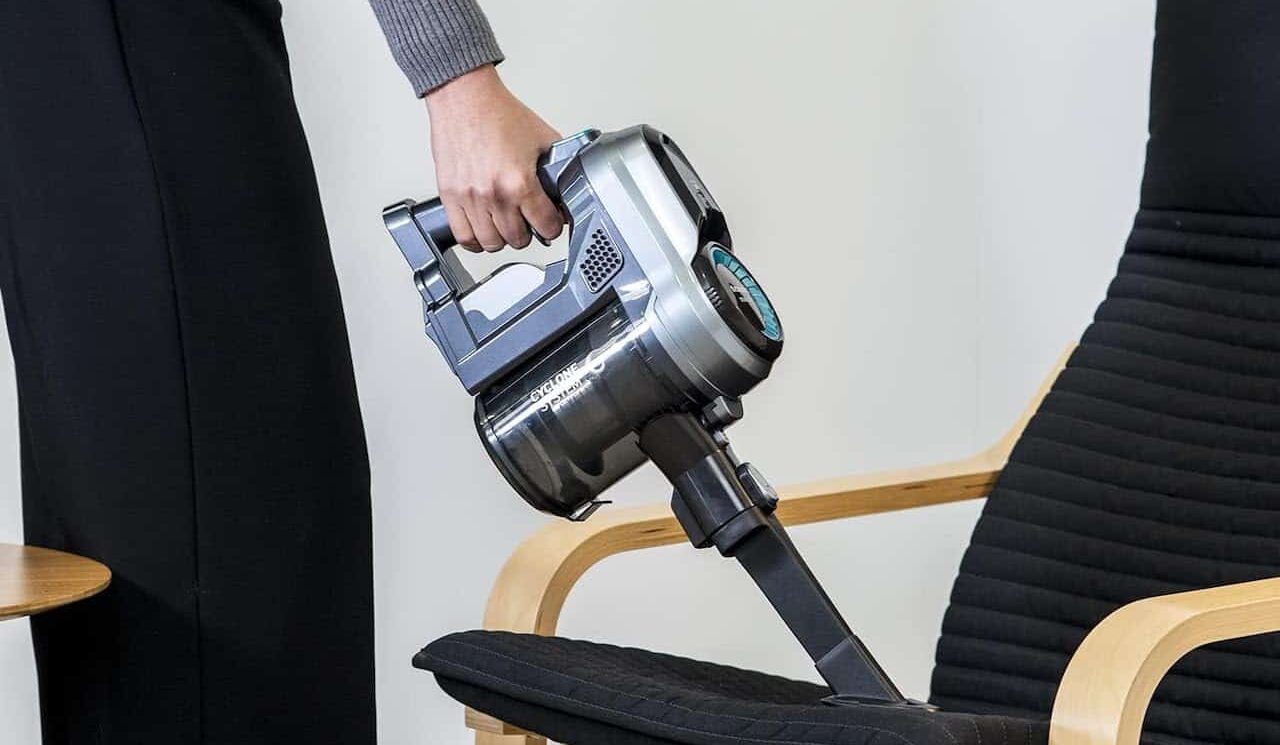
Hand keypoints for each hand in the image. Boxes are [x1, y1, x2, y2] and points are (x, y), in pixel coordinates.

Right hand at [425, 65, 562, 251]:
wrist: (465, 98)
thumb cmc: (499, 114)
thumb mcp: (544, 139)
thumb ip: (558, 167)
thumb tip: (565, 188)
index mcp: (520, 182)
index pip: (546, 227)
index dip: (553, 225)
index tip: (550, 221)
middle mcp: (493, 194)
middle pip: (518, 239)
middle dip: (528, 232)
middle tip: (528, 221)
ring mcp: (469, 198)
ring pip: (491, 243)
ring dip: (502, 238)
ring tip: (506, 225)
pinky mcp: (449, 196)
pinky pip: (463, 236)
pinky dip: (476, 240)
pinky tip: (483, 230)